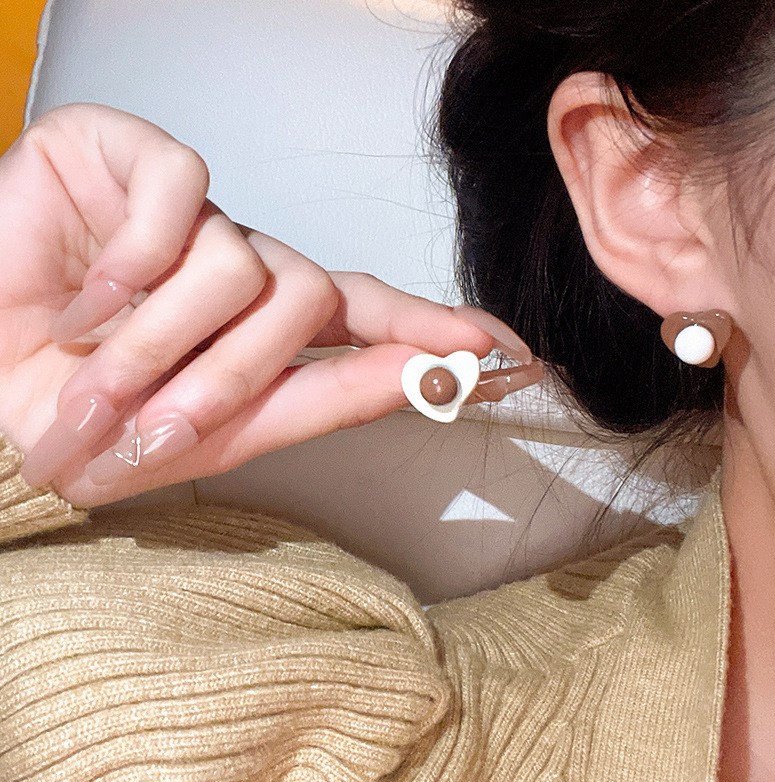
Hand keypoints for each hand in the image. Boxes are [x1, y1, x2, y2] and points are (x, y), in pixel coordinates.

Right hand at [0, 104, 508, 507]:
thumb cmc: (90, 411)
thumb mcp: (210, 433)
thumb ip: (313, 403)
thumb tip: (415, 380)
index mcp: (264, 329)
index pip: (367, 314)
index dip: (426, 327)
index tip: (490, 345)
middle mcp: (242, 265)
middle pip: (305, 298)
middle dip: (233, 375)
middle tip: (160, 426)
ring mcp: (193, 213)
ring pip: (239, 263)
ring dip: (163, 343)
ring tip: (100, 372)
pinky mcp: (132, 159)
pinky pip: (180, 200)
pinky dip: (131, 268)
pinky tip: (88, 299)